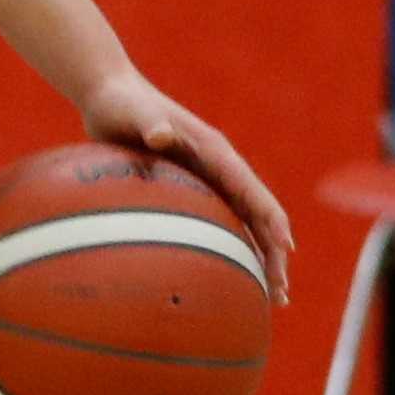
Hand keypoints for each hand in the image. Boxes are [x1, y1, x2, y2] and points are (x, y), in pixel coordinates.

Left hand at [78, 72, 294, 295]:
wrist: (109, 95)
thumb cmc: (121, 103)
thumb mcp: (134, 112)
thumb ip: (150, 123)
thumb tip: (160, 135)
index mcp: (215, 152)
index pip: (254, 194)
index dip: (272, 223)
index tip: (285, 252)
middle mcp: (219, 167)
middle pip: (258, 217)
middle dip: (274, 255)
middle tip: (280, 296)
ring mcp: (208, 179)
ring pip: (243, 225)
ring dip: (259, 259)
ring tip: (269, 298)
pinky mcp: (191, 189)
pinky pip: (217, 225)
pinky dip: (229, 252)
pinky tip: (226, 280)